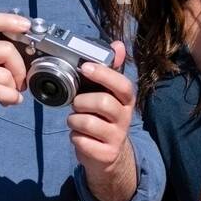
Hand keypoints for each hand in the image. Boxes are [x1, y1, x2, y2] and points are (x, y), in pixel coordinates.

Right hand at [0, 12, 30, 130]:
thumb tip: (27, 50)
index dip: (7, 20)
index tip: (25, 25)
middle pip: (6, 50)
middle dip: (20, 68)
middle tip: (20, 80)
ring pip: (5, 75)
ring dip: (14, 88)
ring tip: (9, 93)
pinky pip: (0, 92)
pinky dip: (11, 98)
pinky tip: (9, 101)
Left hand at [68, 40, 135, 171]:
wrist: (109, 156)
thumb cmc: (104, 119)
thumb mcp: (108, 94)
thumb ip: (111, 70)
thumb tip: (118, 45)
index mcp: (126, 100)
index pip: (122, 84)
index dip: (104, 74)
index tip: (85, 68)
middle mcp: (125, 118)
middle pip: (103, 102)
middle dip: (81, 101)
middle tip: (76, 104)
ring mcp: (117, 137)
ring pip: (88, 122)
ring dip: (74, 120)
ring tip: (76, 121)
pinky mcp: (106, 154)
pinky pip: (82, 141)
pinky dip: (75, 137)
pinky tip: (80, 136)